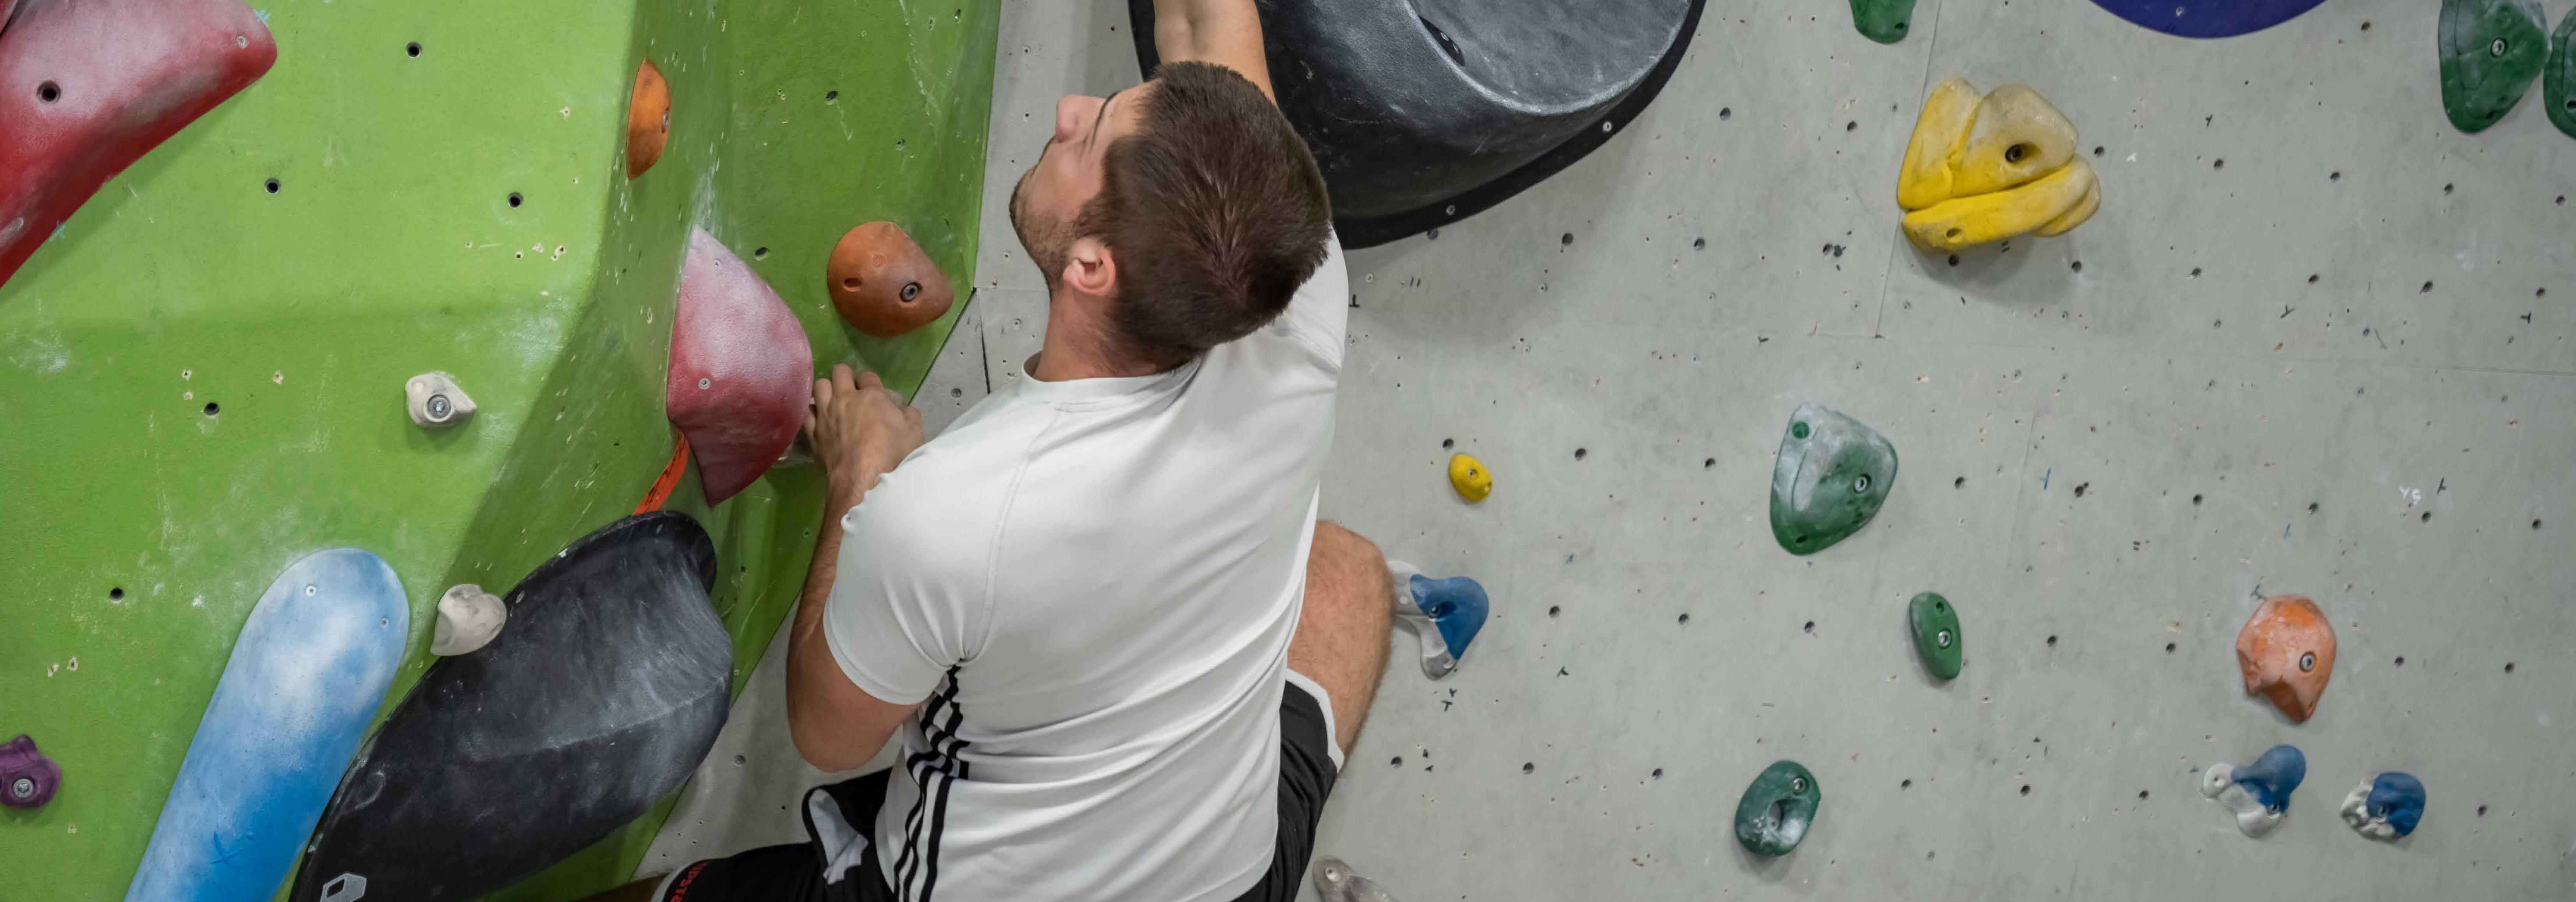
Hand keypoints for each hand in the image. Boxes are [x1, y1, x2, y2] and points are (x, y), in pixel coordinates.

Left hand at [806, 364, 923, 507]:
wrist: (863, 479)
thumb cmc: (892, 454)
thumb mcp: (914, 433)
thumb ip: (910, 416)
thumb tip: (905, 411)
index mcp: (871, 396)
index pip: (868, 376)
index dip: (871, 382)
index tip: (873, 391)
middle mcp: (845, 399)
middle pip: (840, 372)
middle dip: (846, 377)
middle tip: (852, 390)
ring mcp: (826, 415)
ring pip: (819, 386)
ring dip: (827, 389)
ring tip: (832, 400)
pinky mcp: (813, 433)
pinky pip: (807, 413)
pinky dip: (813, 412)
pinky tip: (818, 418)